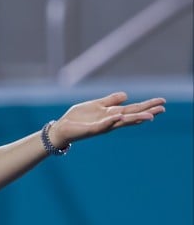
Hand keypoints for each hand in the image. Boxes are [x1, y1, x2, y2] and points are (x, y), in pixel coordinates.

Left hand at [49, 92, 165, 148]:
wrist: (61, 128)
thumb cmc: (78, 118)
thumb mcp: (96, 105)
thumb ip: (110, 101)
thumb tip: (126, 95)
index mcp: (112, 114)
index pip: (133, 109)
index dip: (147, 106)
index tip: (162, 102)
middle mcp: (110, 121)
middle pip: (132, 116)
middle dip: (147, 112)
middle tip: (163, 109)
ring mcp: (102, 126)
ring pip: (122, 122)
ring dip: (135, 119)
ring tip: (150, 116)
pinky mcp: (91, 129)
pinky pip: (103, 125)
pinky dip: (111, 120)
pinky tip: (119, 116)